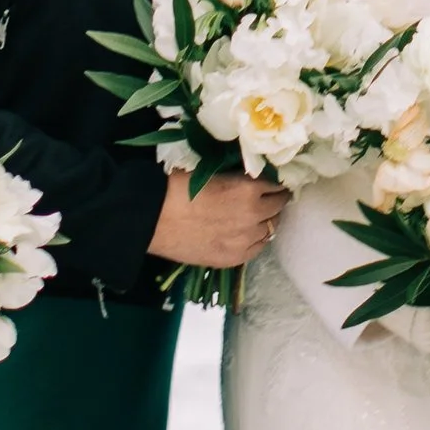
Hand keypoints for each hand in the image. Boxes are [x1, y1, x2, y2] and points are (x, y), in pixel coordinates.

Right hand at [151, 167, 289, 269]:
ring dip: (265, 220)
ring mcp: (245, 239)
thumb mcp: (213, 172)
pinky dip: (256, 239)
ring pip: (270, 228)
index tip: (271, 182)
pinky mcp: (234, 258)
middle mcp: (253, 214)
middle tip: (265, 198)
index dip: (275, 182)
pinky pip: (258, 247)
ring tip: (254, 216)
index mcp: (248, 188)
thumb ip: (238, 177)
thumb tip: (253, 177)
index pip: (277, 184)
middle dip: (274, 200)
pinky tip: (247, 233)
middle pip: (278, 207)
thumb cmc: (176, 187)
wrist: (151, 218)